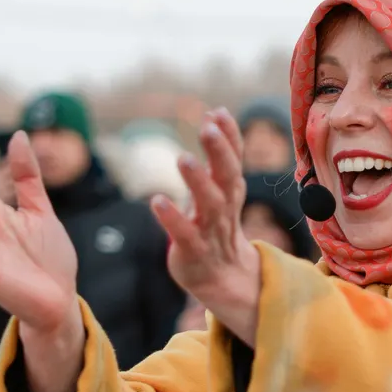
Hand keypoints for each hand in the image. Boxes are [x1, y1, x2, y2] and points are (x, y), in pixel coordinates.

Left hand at [149, 109, 262, 345]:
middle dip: (219, 152)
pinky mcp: (194, 252)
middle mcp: (225, 208)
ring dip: (198, 181)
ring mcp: (211, 231)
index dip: (229, 137)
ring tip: (183, 158)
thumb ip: (218, 155)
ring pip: (210, 205)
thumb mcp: (220, 189)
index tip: (217, 112)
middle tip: (207, 128)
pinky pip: (185, 235)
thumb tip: (215, 114)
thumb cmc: (216, 226)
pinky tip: (157, 200)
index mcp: (231, 191)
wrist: (221, 278)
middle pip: (227, 177)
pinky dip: (172, 218)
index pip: (234, 159)